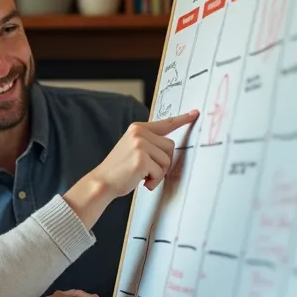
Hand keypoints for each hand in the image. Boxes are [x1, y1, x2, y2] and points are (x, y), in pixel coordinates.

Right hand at [62, 110, 198, 225]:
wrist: (101, 182)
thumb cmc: (119, 170)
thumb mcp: (132, 149)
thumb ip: (149, 143)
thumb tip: (170, 148)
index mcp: (137, 129)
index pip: (165, 123)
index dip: (182, 119)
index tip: (194, 114)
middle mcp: (139, 133)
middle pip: (171, 146)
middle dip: (164, 162)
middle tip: (149, 171)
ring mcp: (140, 145)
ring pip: (167, 160)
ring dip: (159, 173)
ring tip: (143, 177)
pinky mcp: (142, 159)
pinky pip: (160, 172)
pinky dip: (154, 181)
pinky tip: (141, 181)